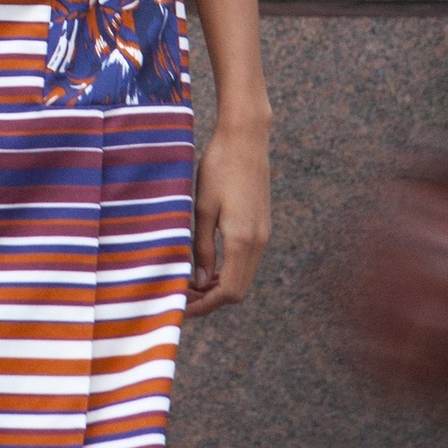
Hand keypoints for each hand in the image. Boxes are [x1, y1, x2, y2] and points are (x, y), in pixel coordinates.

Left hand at [186, 113, 269, 316]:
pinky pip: (247, 261)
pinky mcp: (262, 226)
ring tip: (191, 281)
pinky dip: (229, 270)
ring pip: (244, 276)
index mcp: (242, 240)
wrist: (245, 140)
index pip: (228, 291)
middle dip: (212, 299)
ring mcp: (263, 234)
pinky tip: (208, 263)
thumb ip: (202, 248)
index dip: (206, 305)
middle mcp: (258, 242)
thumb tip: (199, 282)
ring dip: (220, 285)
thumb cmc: (218, 168)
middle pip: (239, 290)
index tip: (183, 307)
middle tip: (183, 296)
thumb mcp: (202, 208)